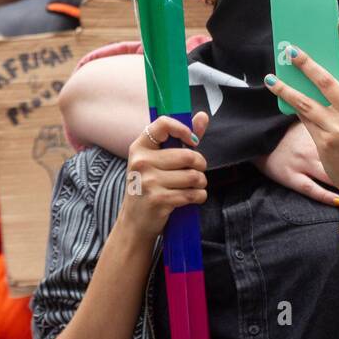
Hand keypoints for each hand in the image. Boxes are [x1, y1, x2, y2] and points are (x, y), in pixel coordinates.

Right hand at [118, 112, 208, 242]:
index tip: (192, 140)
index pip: (163, 124)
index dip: (183, 129)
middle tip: (198, 171)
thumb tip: (203, 115)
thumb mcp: (157, 161)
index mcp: (139, 147)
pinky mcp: (159, 200)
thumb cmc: (149, 186)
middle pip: (187, 155)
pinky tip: (194, 197)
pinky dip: (199, 196)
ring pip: (193, 176)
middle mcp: (141, 162)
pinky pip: (192, 194)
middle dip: (200, 165)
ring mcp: (149, 182)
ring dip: (201, 183)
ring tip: (195, 185)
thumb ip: (181, 138)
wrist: (135, 222)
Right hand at [254, 119, 338, 206]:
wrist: (259, 138)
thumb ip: (328, 111)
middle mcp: (311, 144)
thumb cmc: (288, 128)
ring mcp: (302, 162)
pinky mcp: (292, 176)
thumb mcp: (308, 116)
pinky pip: (313, 189)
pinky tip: (338, 202)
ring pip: (330, 176)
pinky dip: (327, 197)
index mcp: (317, 125)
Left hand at [263, 22, 338, 212]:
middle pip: (327, 80)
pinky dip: (290, 103)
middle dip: (307, 63)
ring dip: (287, 85)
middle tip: (291, 49)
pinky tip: (279, 93)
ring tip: (272, 74)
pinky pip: (303, 117)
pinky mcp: (325, 139)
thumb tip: (326, 76)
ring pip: (307, 99)